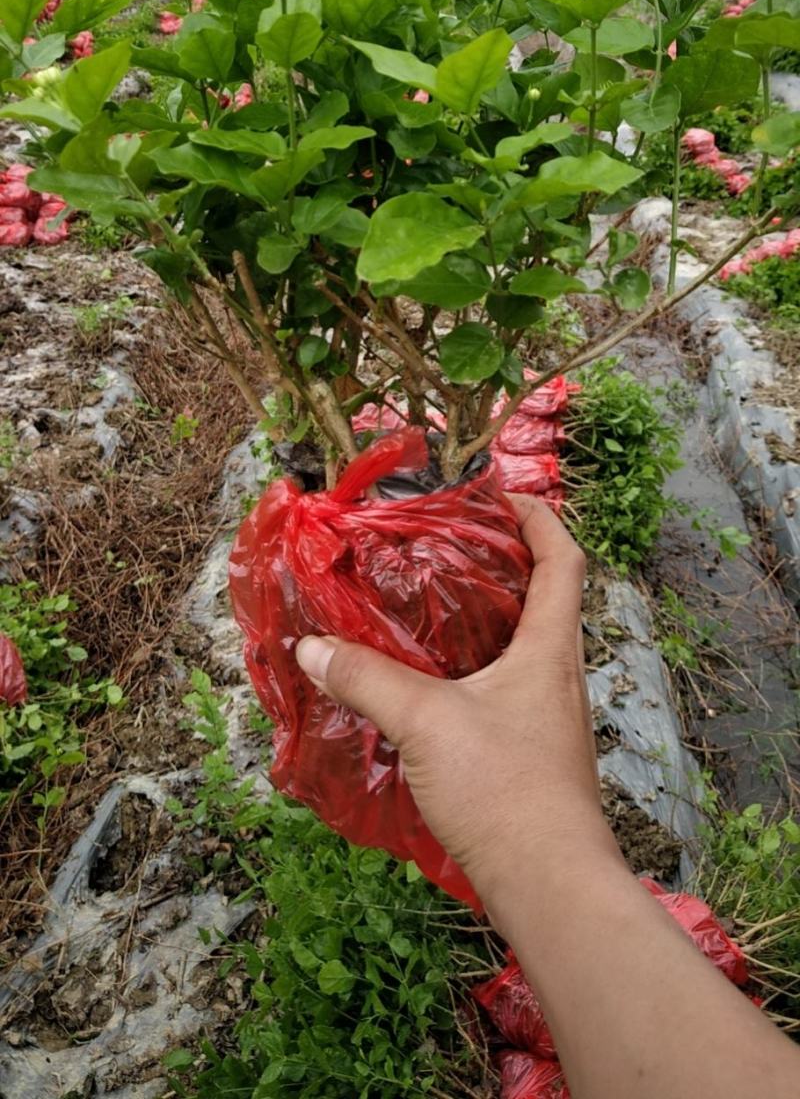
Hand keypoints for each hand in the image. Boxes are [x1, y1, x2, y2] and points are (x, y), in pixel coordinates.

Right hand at [296, 495, 609, 919]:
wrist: (550, 885)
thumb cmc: (505, 790)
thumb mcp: (426, 723)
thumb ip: (368, 679)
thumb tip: (313, 648)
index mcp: (550, 648)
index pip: (563, 559)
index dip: (539, 517)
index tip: (501, 494)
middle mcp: (559, 675)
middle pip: (545, 598)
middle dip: (503, 565)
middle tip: (447, 546)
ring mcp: (550, 719)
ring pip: (524, 648)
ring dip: (486, 622)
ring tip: (427, 610)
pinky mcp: (534, 756)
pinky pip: (508, 692)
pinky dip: (474, 673)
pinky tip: (431, 689)